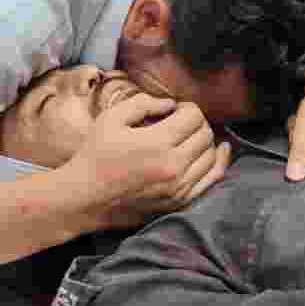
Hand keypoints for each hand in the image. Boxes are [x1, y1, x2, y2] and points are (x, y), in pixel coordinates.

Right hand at [64, 95, 230, 229]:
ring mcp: (179, 188)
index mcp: (158, 143)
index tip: (174, 110)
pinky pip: (212, 179)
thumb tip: (170, 104)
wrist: (85, 197)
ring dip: (205, 141)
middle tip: (180, 122)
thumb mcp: (112, 118)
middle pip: (205, 134)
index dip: (186, 108)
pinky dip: (217, 163)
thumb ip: (144, 103)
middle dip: (196, 122)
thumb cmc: (95, 155)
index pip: (194, 116)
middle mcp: (174, 167)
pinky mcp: (179, 202)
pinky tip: (219, 151)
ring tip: (189, 137)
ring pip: (212, 156)